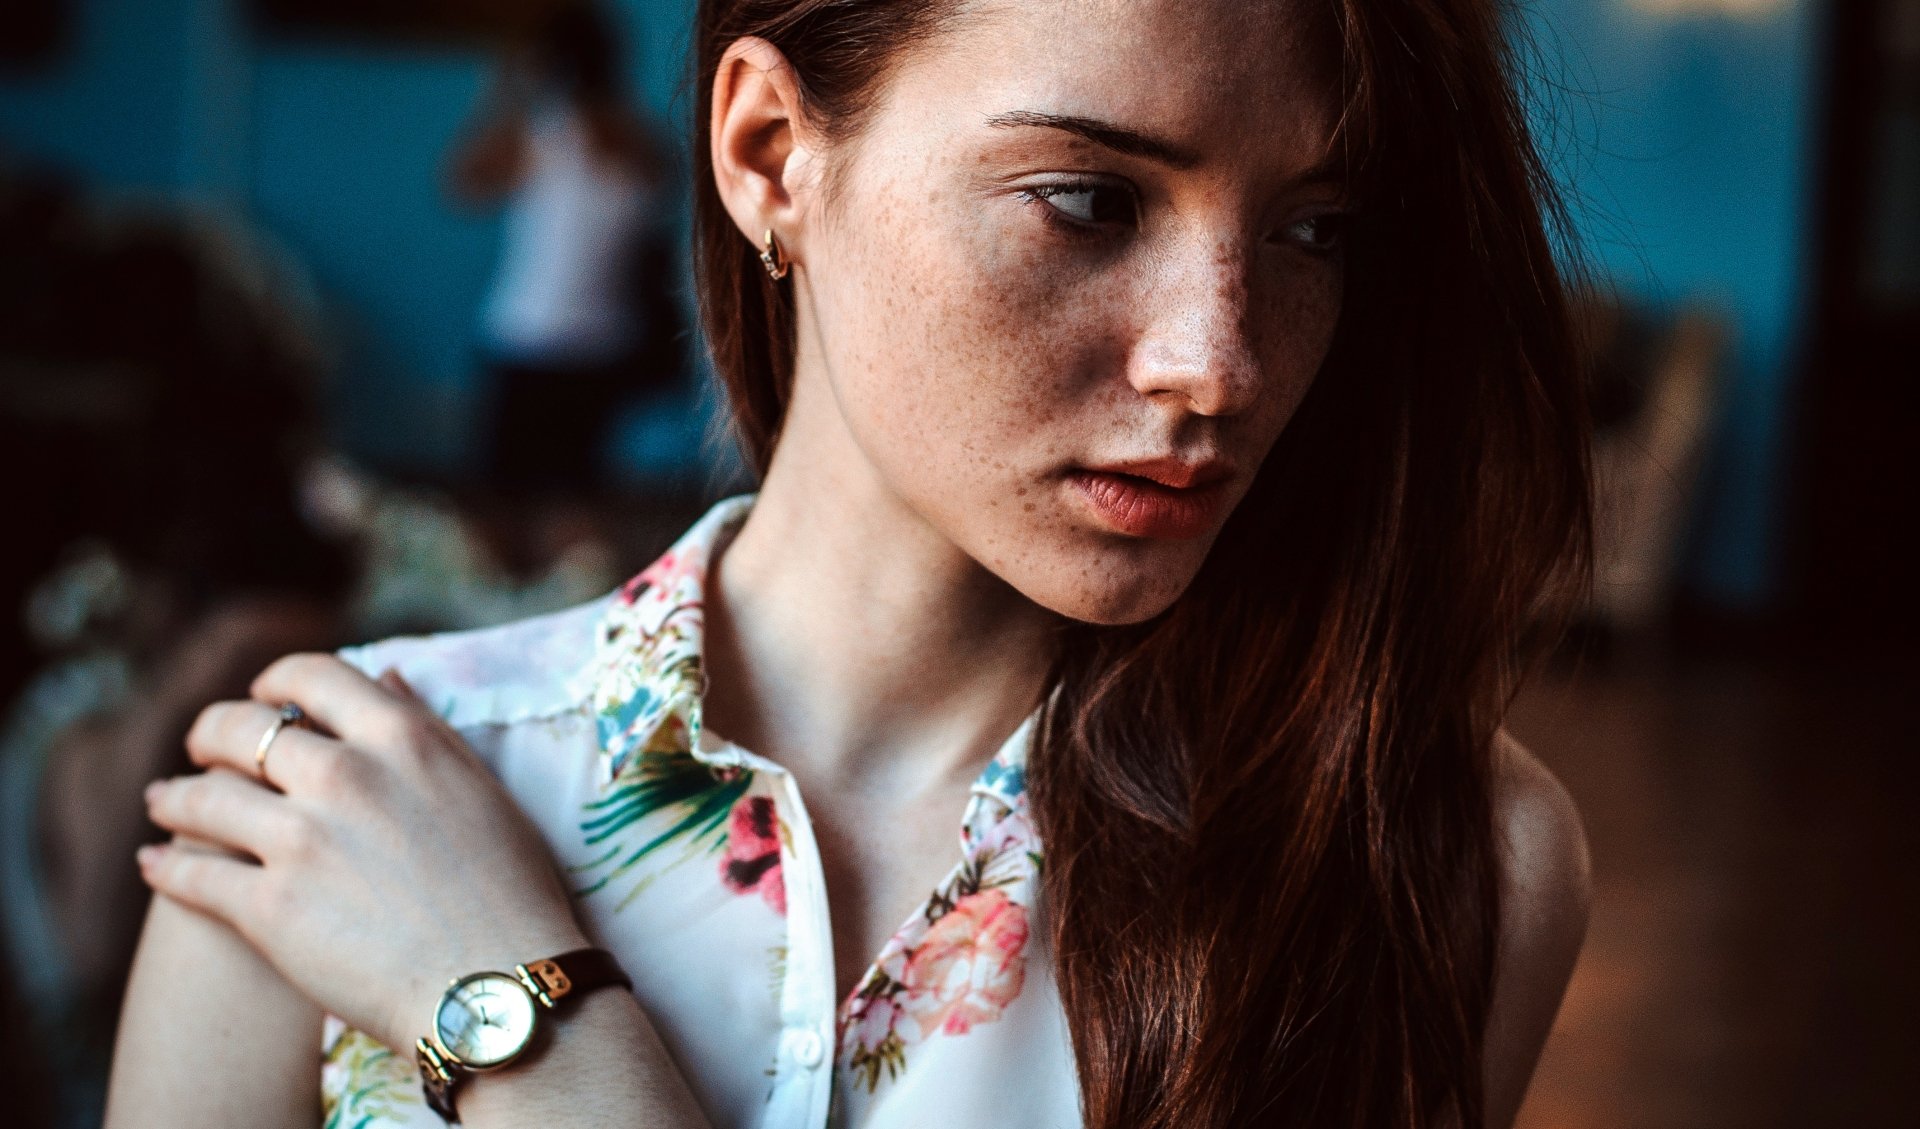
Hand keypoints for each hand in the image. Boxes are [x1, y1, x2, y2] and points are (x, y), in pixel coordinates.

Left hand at [139, 654, 590, 1053]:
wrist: (498, 988)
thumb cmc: (509, 892)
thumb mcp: (482, 789)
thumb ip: (428, 729)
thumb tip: (387, 676)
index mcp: (401, 739)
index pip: (312, 677)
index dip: (275, 682)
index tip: (262, 697)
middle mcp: (344, 776)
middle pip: (241, 729)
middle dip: (210, 733)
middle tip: (202, 749)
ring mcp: (301, 841)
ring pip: (202, 797)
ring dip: (174, 797)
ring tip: (165, 802)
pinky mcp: (268, 908)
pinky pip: (191, 875)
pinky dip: (165, 866)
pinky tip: (156, 864)